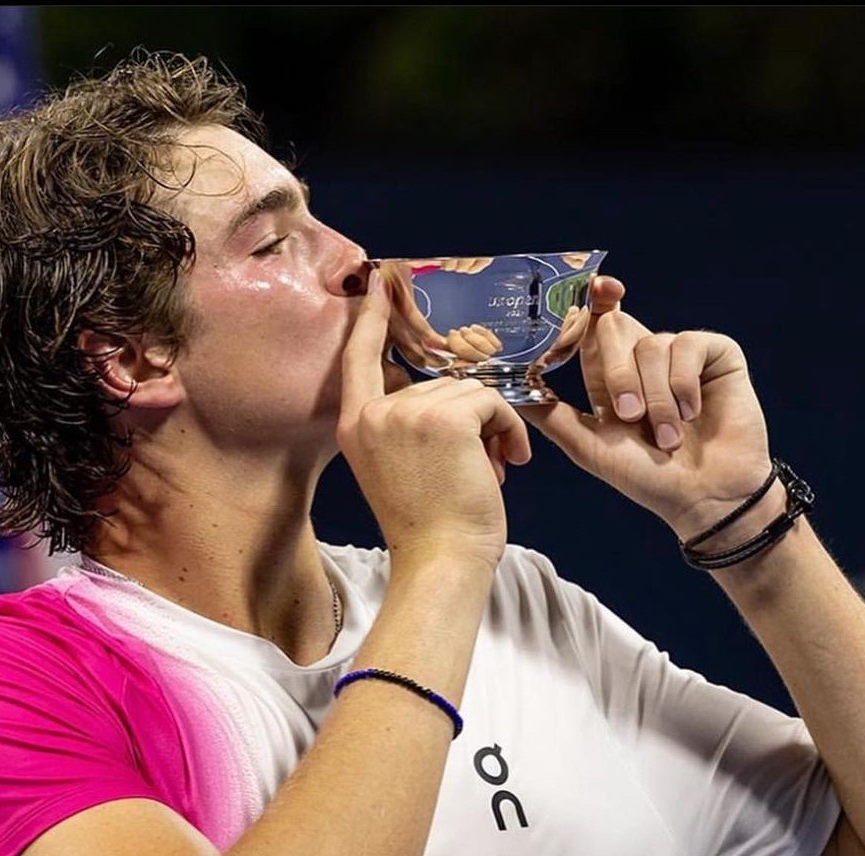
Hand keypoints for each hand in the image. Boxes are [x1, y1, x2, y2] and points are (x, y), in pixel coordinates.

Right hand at [338, 269, 531, 570]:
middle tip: (481, 465)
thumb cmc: (429, 527)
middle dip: (470, 420)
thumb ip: (405, 426)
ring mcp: (407, 412)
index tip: (379, 283)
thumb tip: (452, 395)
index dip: (370, 319)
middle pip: (438, 384)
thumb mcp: (397, 468)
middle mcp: (375, 413)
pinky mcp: (446, 418)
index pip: (360, 358)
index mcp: (356, 425)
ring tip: (494, 470)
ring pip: (470, 392)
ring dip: (494, 428)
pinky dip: (509, 429)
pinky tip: (508, 464)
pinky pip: (492, 401)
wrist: (440, 563)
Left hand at [520, 276, 773, 539]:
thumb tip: (505, 388)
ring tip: (668, 437)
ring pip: (651, 344)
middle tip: (629, 415)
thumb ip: (549, 414)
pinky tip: (692, 414)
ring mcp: (680, 355)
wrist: (702, 497)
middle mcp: (642, 358)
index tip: (593, 287)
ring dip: (655, 398)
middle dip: (618, 373)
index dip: (589, 299)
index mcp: (608, 374)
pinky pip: (689, 345)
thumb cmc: (646, 477)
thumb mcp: (588, 445)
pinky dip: (683, 385)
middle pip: (614, 327)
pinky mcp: (716, 355)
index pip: (593, 325)